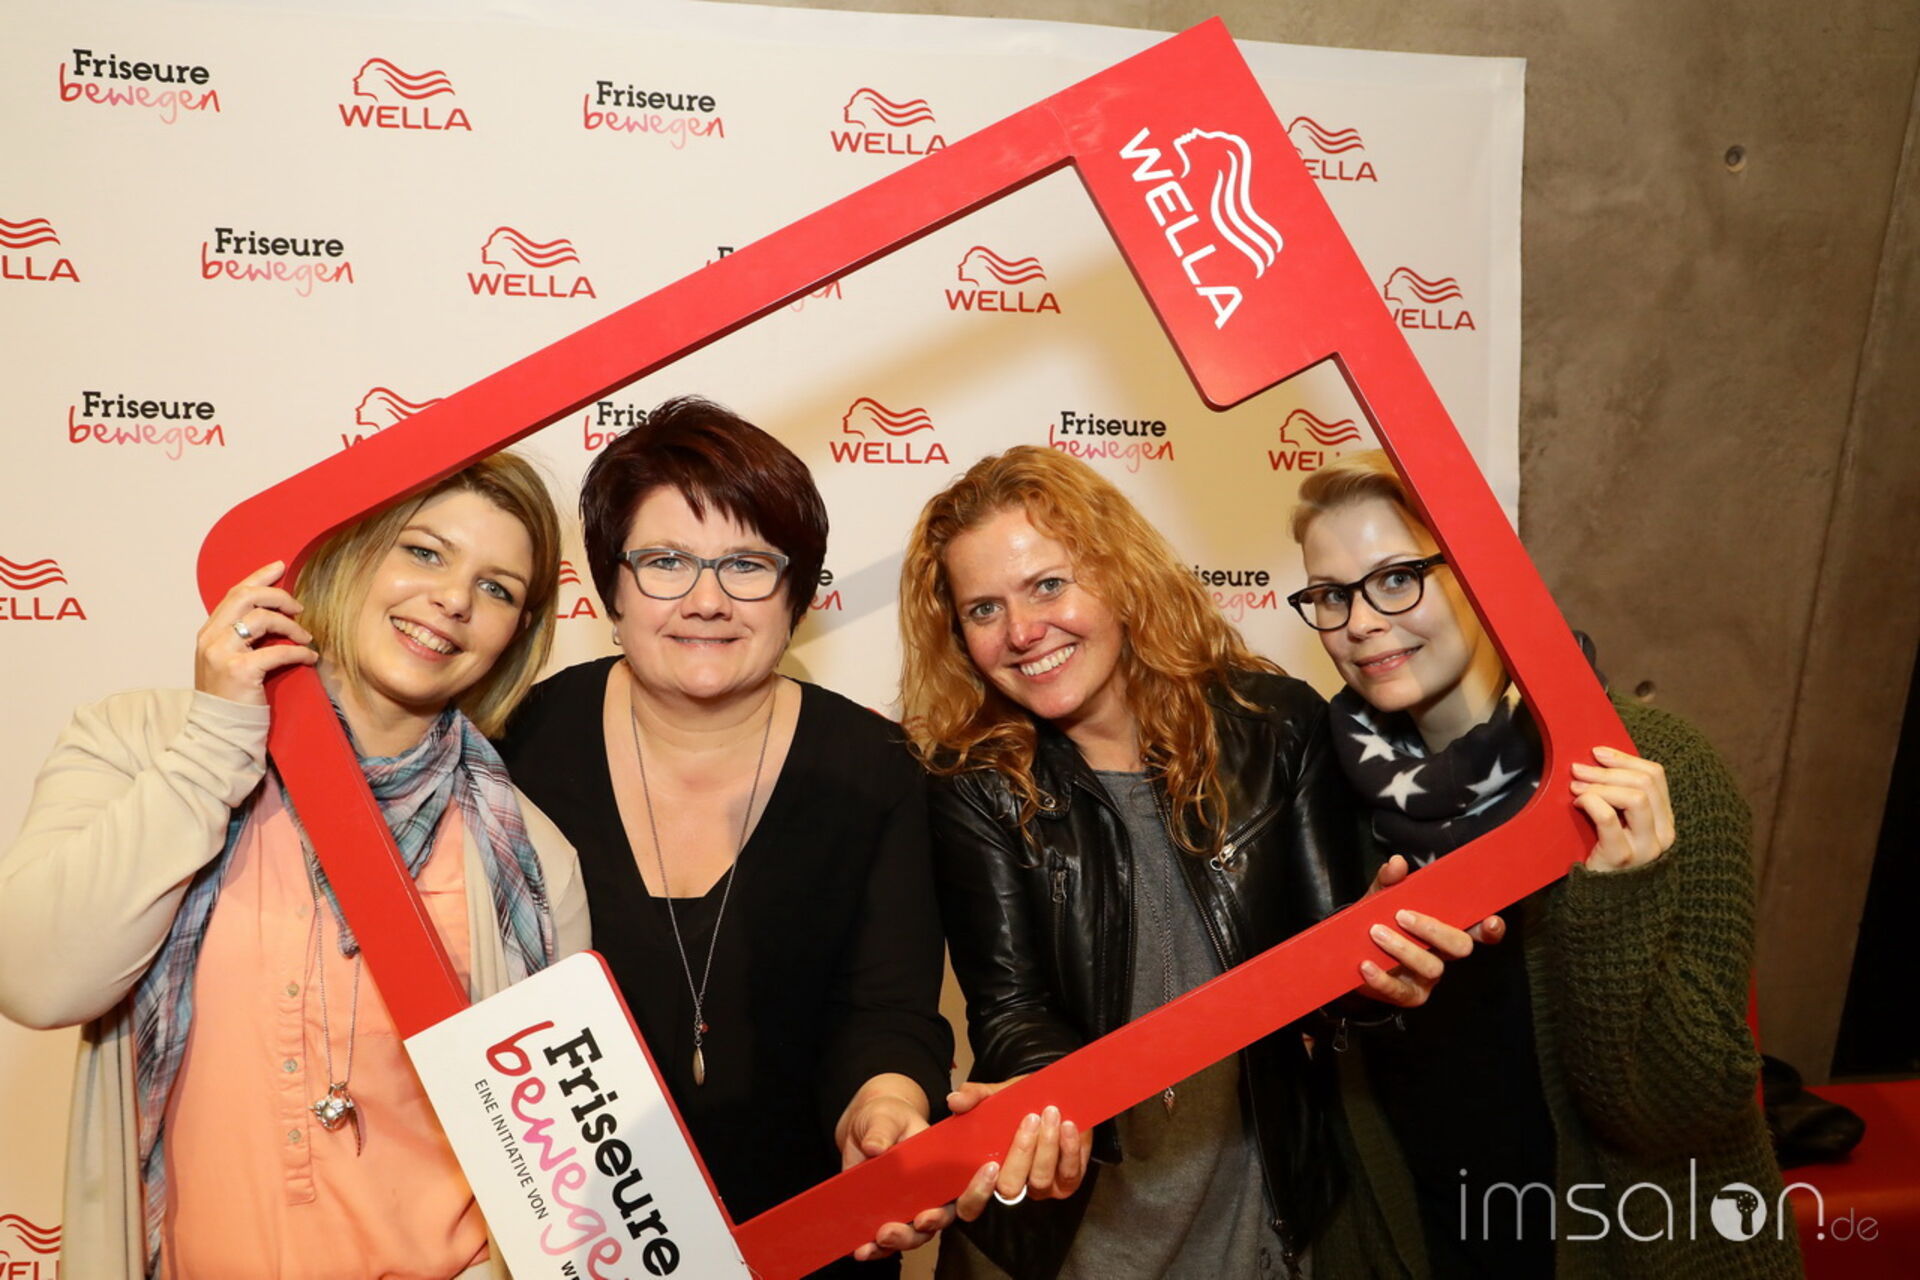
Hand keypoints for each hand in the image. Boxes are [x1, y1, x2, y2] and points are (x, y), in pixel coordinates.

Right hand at [194, 561, 317, 703]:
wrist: (217, 731)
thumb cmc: (230, 697)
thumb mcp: (228, 660)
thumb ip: (241, 637)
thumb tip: (272, 613)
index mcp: (208, 633)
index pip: (234, 594)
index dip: (259, 577)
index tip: (280, 567)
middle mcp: (211, 639)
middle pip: (246, 597)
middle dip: (278, 596)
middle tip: (299, 607)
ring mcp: (222, 654)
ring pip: (261, 619)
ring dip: (291, 625)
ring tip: (306, 637)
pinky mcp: (240, 671)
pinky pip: (277, 651)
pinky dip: (299, 652)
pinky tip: (309, 657)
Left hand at [838, 1075, 950, 1262]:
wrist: (864, 1126)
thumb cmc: (886, 1116)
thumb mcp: (885, 1116)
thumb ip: (882, 1129)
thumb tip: (875, 1146)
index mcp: (941, 1167)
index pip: (962, 1189)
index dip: (965, 1202)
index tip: (933, 1212)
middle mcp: (930, 1191)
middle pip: (937, 1220)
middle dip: (920, 1230)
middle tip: (902, 1227)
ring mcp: (907, 1206)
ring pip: (912, 1236)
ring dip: (897, 1243)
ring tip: (876, 1241)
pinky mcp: (884, 1215)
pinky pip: (884, 1240)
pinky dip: (874, 1249)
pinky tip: (861, 1250)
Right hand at [948, 1079, 1086, 1220]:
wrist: (1055, 1097)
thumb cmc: (1021, 1103)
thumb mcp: (996, 1095)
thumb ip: (974, 1096)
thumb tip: (955, 1100)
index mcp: (987, 1173)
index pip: (971, 1204)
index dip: (977, 1193)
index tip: (989, 1166)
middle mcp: (1012, 1185)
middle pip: (1010, 1188)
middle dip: (1021, 1153)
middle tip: (1029, 1119)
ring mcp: (1040, 1187)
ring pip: (1040, 1179)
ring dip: (1047, 1145)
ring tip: (1050, 1114)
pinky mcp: (1067, 1182)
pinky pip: (1068, 1173)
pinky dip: (1068, 1148)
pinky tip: (1067, 1126)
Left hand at [1355, 854, 1503, 1007]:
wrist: (1347, 955)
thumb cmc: (1373, 923)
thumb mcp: (1379, 898)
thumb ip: (1389, 881)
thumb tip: (1397, 863)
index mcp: (1442, 929)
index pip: (1475, 929)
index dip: (1489, 928)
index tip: (1490, 921)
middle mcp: (1441, 953)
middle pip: (1459, 947)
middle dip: (1434, 930)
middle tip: (1402, 916)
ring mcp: (1427, 978)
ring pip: (1432, 968)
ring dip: (1404, 949)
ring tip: (1376, 933)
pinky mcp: (1408, 995)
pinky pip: (1400, 991)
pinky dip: (1382, 978)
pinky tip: (1366, 964)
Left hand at [1572, 745, 1673, 871]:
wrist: (1598, 901)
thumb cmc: (1603, 854)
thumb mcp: (1620, 823)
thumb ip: (1619, 797)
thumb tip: (1598, 759)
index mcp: (1664, 820)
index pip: (1656, 776)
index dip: (1625, 758)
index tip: (1597, 752)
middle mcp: (1662, 834)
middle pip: (1644, 783)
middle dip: (1607, 770)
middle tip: (1578, 769)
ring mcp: (1646, 848)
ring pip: (1635, 797)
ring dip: (1600, 785)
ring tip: (1576, 787)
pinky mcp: (1622, 857)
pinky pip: (1609, 818)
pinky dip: (1592, 802)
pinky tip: (1578, 803)